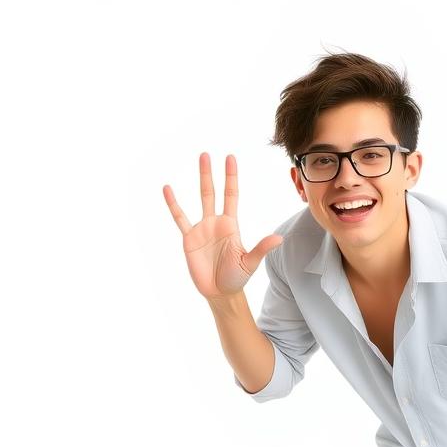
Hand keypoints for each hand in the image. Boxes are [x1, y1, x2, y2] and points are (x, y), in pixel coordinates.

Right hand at [163, 152, 283, 299]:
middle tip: (208, 154)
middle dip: (211, 174)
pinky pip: (180, 218)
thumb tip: (279, 238)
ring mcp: (202, 228)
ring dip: (199, 181)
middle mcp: (216, 222)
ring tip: (197, 162)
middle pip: (214, 192)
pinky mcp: (189, 238)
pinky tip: (167, 189)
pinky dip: (173, 204)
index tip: (230, 158)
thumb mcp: (250, 262)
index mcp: (231, 225)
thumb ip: (261, 248)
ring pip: (199, 200)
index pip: (231, 195)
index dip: (231, 177)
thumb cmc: (237, 278)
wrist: (220, 292)